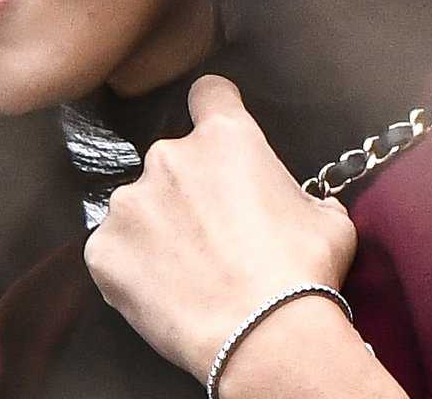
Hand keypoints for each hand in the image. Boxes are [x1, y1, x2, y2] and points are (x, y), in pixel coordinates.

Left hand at [83, 74, 358, 382]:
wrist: (264, 336)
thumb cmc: (303, 272)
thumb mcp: (329, 221)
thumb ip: (306, 198)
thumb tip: (309, 205)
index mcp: (223, 138)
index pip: (208, 94)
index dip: (215, 109)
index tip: (218, 136)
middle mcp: (167, 157)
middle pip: (175, 163)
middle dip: (190, 192)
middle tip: (215, 237)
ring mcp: (128, 202)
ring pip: (141, 208)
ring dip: (158, 230)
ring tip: (189, 273)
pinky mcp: (102, 248)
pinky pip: (114, 250)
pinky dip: (133, 268)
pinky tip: (163, 294)